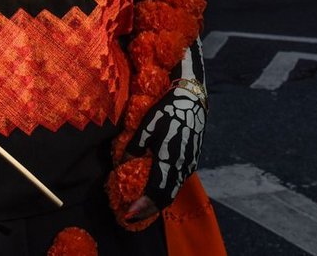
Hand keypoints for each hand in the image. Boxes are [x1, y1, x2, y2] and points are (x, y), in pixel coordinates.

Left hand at [125, 82, 206, 218]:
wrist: (193, 100)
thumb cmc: (168, 110)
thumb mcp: (147, 126)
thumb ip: (135, 147)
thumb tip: (122, 163)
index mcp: (170, 159)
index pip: (157, 192)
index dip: (143, 206)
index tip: (129, 214)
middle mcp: (182, 168)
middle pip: (166, 197)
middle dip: (148, 210)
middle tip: (131, 216)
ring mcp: (189, 166)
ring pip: (173, 192)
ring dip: (157, 202)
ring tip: (140, 207)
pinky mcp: (192, 162)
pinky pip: (177, 183)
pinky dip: (165, 192)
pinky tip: (154, 190)